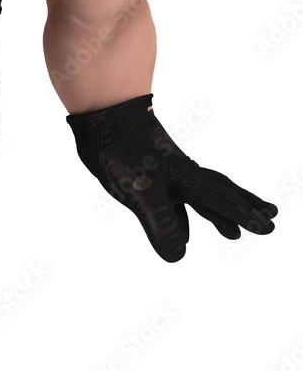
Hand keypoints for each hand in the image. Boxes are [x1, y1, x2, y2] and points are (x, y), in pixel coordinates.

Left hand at [65, 93, 277, 261]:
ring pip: (199, 196)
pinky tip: (182, 231)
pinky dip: (182, 216)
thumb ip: (161, 222)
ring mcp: (164, 173)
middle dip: (242, 208)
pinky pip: (174, 199)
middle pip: (220, 193)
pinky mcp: (146, 173)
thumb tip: (178, 256)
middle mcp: (181, 175)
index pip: (220, 200)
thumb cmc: (121, 149)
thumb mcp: (141, 190)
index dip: (242, 215)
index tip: (267, 227)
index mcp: (185, 179)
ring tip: (231, 231)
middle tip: (269, 218)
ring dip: (217, 212)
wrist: (100, 114)